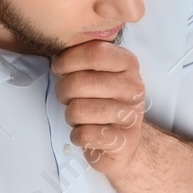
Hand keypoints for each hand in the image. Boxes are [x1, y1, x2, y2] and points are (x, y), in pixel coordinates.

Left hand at [51, 39, 145, 178]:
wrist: (122, 143)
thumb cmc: (101, 102)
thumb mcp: (97, 73)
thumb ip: (82, 58)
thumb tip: (58, 48)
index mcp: (128, 63)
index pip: (95, 52)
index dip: (68, 60)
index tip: (59, 68)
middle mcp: (134, 87)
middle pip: (79, 82)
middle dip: (63, 92)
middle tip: (68, 98)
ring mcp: (132, 114)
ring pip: (78, 110)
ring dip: (70, 116)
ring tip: (81, 117)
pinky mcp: (124, 141)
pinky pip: (84, 134)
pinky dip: (77, 136)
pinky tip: (87, 133)